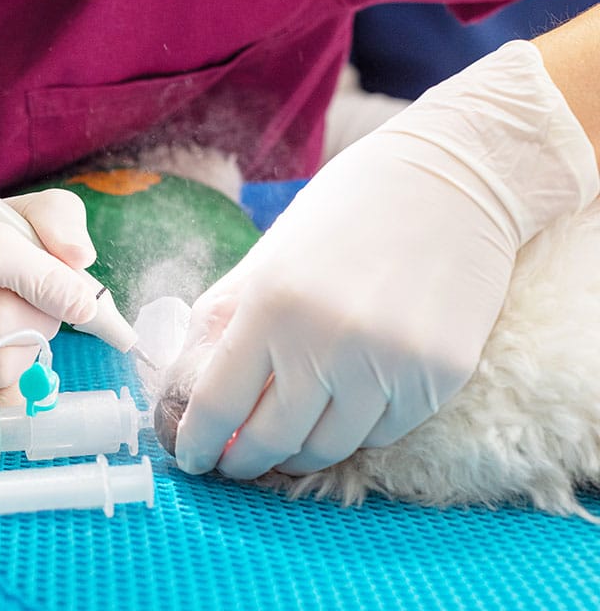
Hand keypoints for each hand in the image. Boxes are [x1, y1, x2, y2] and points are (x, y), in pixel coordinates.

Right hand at [0, 189, 99, 406]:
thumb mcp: (3, 209)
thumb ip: (54, 218)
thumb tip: (81, 260)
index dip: (48, 280)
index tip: (82, 301)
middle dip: (43, 322)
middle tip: (43, 311)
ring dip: (28, 356)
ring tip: (18, 334)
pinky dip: (4, 396)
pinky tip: (7, 371)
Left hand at [171, 41, 598, 479]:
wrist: (453, 180)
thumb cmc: (346, 212)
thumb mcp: (267, 257)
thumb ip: (223, 322)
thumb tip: (186, 390)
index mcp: (272, 304)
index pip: (218, 404)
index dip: (198, 443)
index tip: (193, 458)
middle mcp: (331, 341)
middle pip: (272, 441)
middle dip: (244, 460)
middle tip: (233, 460)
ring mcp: (391, 364)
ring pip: (329, 447)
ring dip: (299, 450)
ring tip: (287, 434)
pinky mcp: (441, 377)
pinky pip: (383, 432)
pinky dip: (356, 428)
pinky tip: (347, 401)